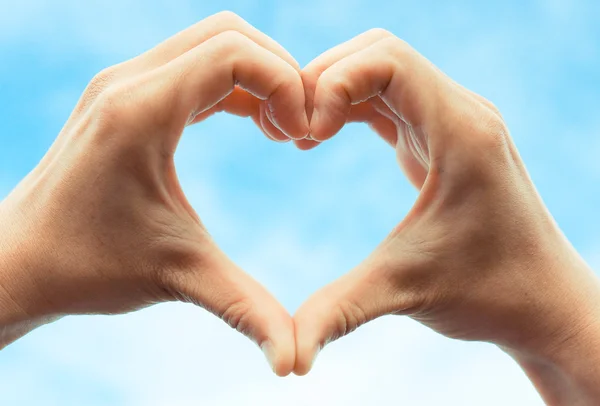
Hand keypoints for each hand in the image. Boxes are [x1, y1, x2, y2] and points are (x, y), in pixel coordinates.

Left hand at [0, 12, 308, 375]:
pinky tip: (254, 124)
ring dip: (258, 75)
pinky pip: (193, 64)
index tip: (302, 136)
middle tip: (299, 128)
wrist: (21, 262)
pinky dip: (234, 84)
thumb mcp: (179, 278)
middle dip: (280, 72)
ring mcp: (123, 82)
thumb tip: (294, 366)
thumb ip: (245, 310)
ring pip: (212, 41)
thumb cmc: (90, 268)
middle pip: (229, 33)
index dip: (286, 85)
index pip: (234, 53)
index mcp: (142, 112)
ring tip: (281, 130)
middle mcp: (128, 81)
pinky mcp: (125, 94)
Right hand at [293, 29, 599, 402]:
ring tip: (301, 134)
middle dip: (325, 78)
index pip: (387, 59)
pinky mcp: (444, 138)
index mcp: (460, 131)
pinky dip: (350, 106)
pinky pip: (390, 98)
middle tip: (291, 126)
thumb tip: (287, 363)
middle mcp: (461, 112)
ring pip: (382, 70)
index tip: (305, 133)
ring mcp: (454, 122)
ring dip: (335, 90)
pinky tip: (322, 137)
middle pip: (379, 51)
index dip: (333, 82)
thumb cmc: (491, 294)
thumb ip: (339, 313)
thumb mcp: (405, 292)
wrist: (545, 303)